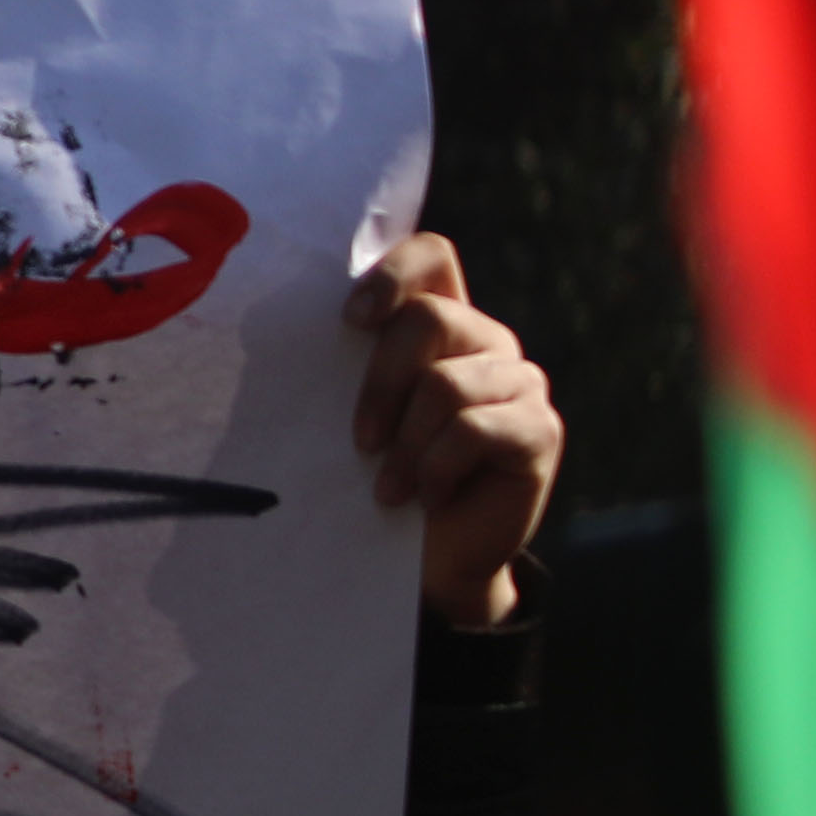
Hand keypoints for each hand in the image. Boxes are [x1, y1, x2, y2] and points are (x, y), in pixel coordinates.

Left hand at [347, 231, 557, 631]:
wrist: (432, 558)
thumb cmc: (381, 476)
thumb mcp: (359, 416)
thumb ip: (346, 369)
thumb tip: (274, 335)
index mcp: (442, 322)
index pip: (431, 256)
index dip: (392, 274)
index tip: (349, 320)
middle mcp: (487, 340)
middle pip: (429, 318)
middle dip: (380, 383)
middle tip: (359, 442)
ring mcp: (521, 382)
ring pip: (447, 383)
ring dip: (405, 443)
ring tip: (387, 487)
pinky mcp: (540, 429)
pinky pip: (475, 429)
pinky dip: (436, 468)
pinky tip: (427, 497)